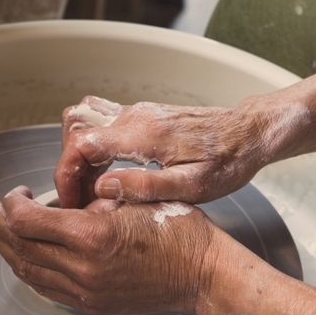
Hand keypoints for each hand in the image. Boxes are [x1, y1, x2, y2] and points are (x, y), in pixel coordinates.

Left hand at [0, 186, 222, 314]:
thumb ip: (91, 197)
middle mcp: (83, 268)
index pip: (27, 220)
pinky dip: (28, 268)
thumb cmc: (177, 228)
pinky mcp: (91, 305)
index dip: (11, 203)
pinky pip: (46, 288)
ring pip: (27, 271)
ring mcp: (86, 292)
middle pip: (18, 247)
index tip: (14, 191)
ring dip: (7, 247)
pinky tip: (25, 252)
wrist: (203, 273)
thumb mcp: (135, 196)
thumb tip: (57, 197)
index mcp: (92, 235)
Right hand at [55, 95, 309, 207]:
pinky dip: (93, 150)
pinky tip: (107, 176)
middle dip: (68, 168)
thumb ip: (146, 186)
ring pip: (85, 125)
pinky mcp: (143, 116)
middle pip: (74, 131)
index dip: (65, 175)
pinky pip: (102, 126)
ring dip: (79, 158)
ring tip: (91, 192)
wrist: (250, 133)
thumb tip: (103, 188)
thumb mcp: (194, 186)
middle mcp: (135, 116)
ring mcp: (137, 112)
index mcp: (143, 134)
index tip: (71, 201)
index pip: (79, 144)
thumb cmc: (228, 161)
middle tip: (80, 201)